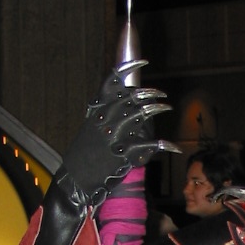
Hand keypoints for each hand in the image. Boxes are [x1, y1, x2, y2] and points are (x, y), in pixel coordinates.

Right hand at [27, 72, 178, 244]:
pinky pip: (147, 145)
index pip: (111, 82)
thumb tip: (123, 104)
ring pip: (140, 113)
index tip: (143, 62)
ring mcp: (113, 136)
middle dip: (148, 92)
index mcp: (96, 111)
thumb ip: (105, 116)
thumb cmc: (83, 158)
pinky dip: (162, 145)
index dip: (128, 68)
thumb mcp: (90, 130)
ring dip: (156, 108)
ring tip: (165, 107)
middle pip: (130, 95)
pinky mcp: (122, 154)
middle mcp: (104, 119)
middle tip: (160, 95)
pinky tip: (171, 146)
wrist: (73, 182)